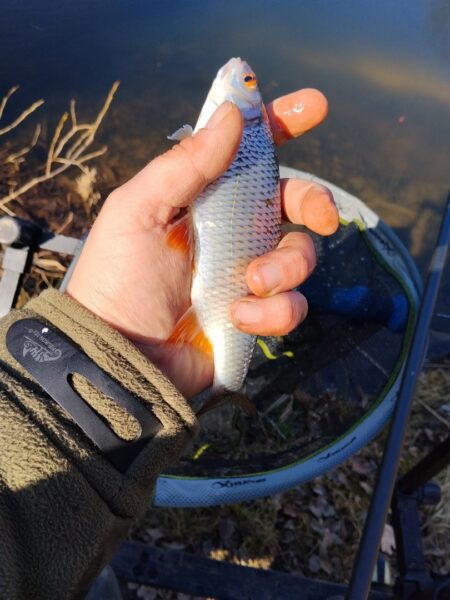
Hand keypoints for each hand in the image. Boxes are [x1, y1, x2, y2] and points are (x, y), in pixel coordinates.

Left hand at [66, 90, 338, 397]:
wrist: (116, 354)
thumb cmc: (116, 279)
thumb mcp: (137, 212)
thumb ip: (183, 165)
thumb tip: (233, 115)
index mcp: (204, 198)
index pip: (249, 153)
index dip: (282, 125)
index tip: (315, 106)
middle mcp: (232, 231)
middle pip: (294, 202)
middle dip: (315, 202)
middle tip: (322, 216)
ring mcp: (246, 275)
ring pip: (301, 257)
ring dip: (286, 267)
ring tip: (250, 281)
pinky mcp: (255, 316)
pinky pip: (290, 307)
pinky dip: (272, 313)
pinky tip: (238, 318)